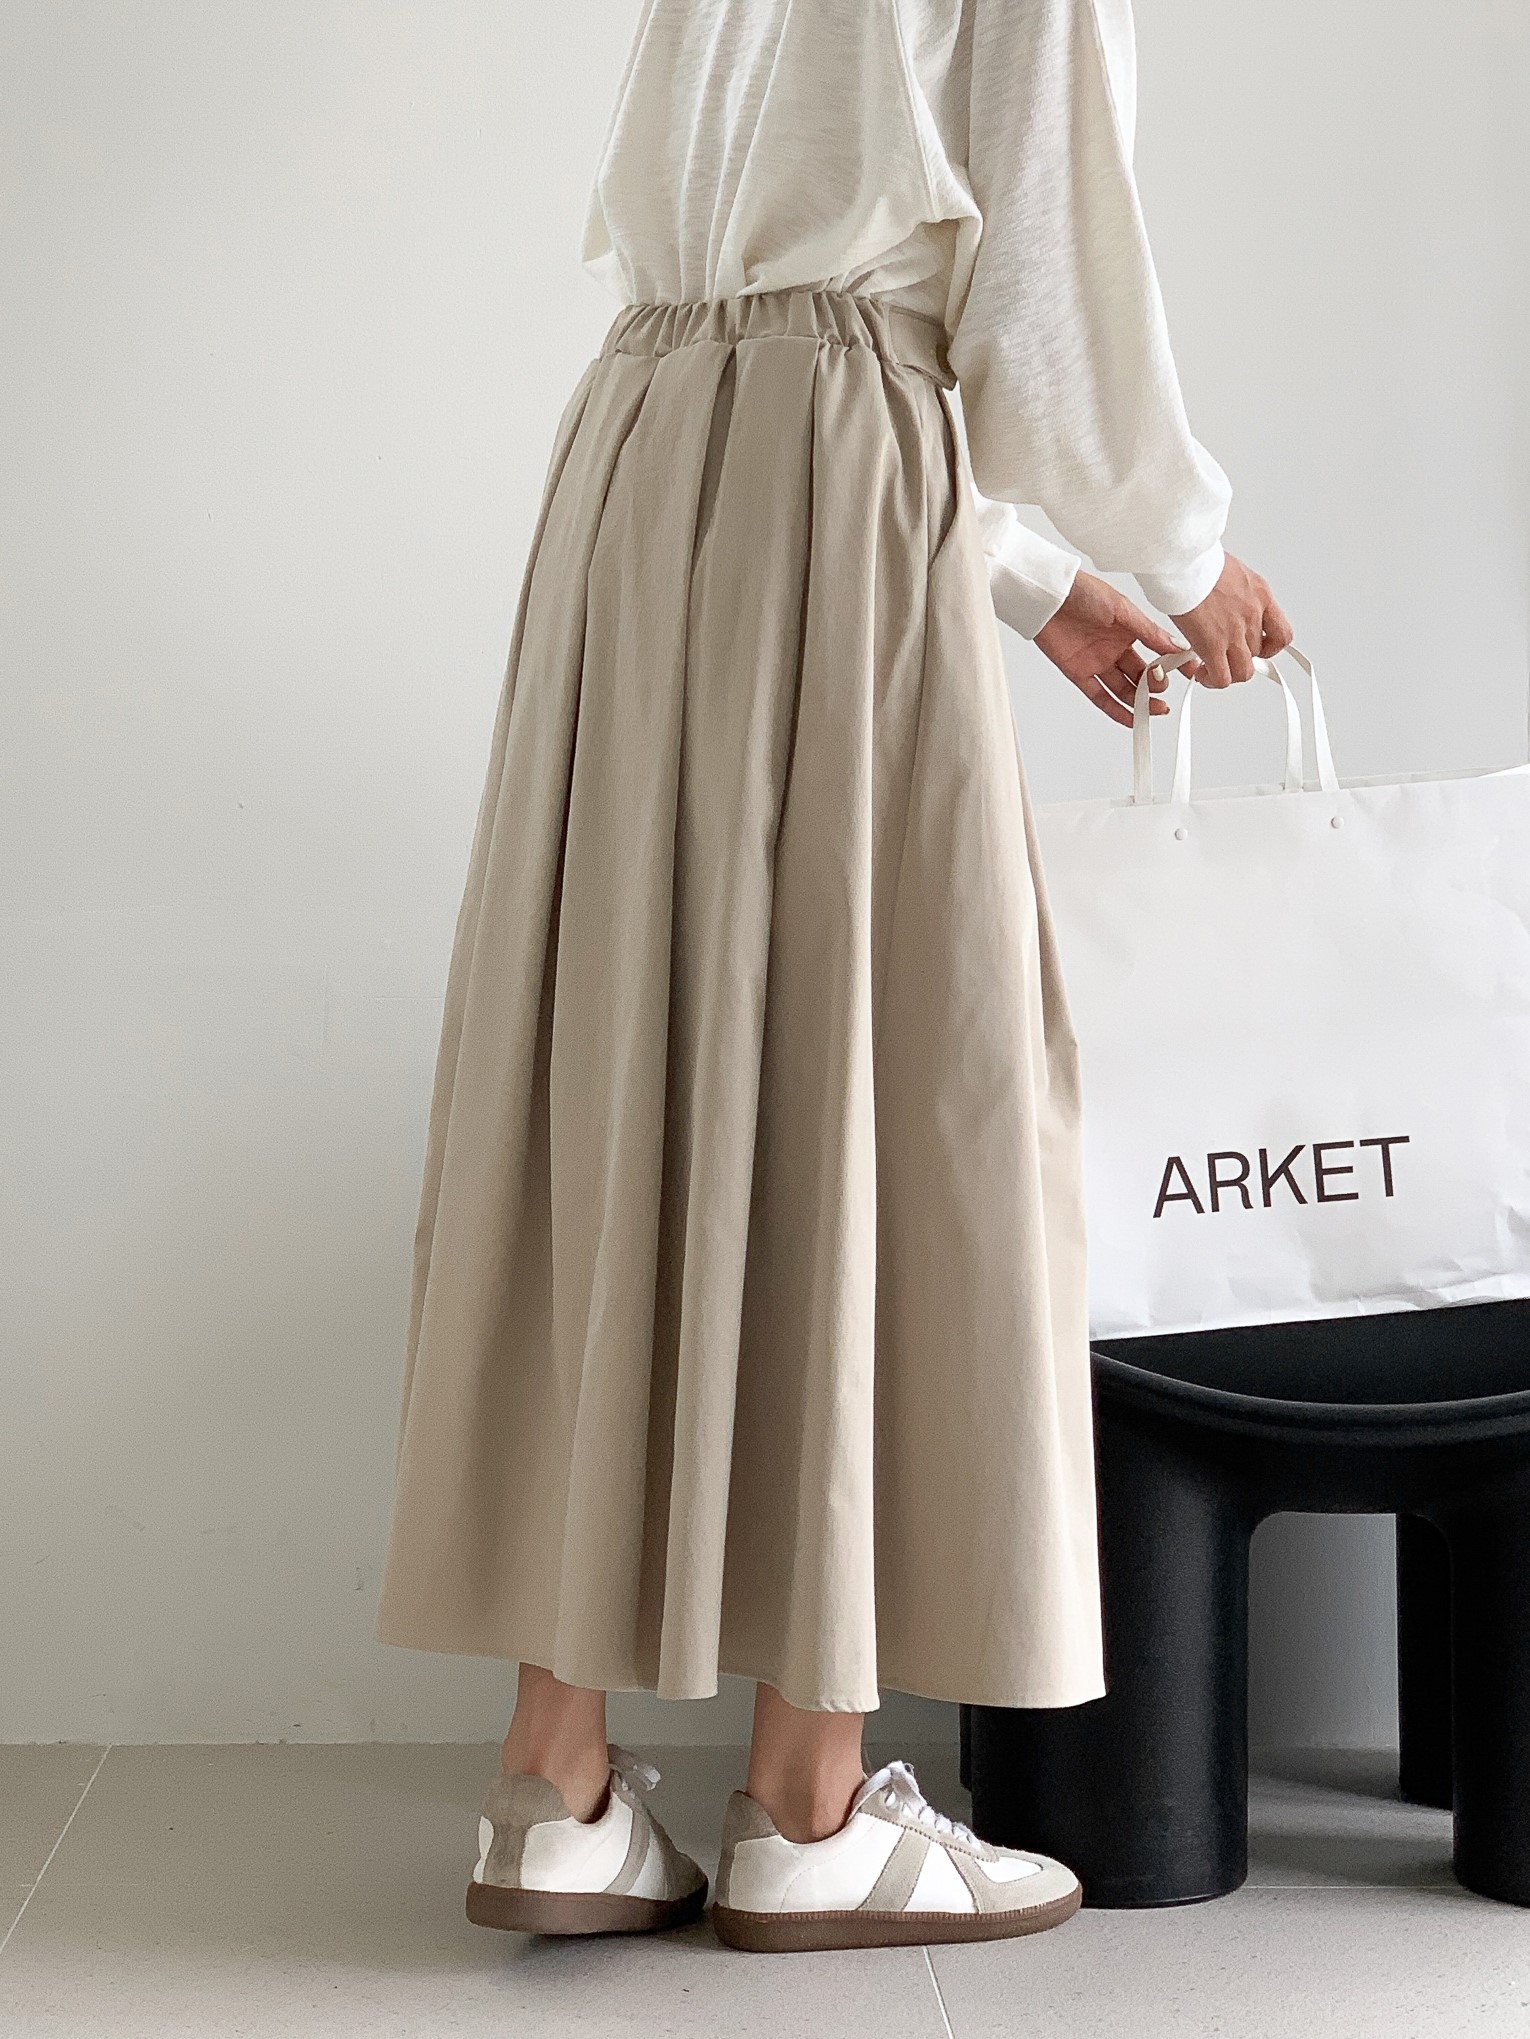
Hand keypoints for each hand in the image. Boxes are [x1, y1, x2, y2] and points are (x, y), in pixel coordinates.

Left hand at [1034, 570, 1195, 728]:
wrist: (1049, 595)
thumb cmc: (1082, 592)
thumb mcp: (1123, 609)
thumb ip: (1150, 632)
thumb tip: (1177, 646)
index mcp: (1128, 631)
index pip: (1156, 654)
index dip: (1171, 666)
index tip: (1189, 674)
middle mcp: (1114, 648)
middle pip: (1140, 676)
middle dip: (1155, 686)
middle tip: (1163, 689)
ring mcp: (1097, 662)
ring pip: (1123, 689)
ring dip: (1140, 702)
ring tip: (1156, 710)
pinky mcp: (1078, 673)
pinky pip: (1099, 696)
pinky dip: (1114, 709)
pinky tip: (1131, 718)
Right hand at [1170, 552, 1292, 688]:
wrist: (1182, 560)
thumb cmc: (1196, 559)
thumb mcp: (1229, 570)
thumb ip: (1233, 592)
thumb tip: (1223, 604)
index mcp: (1259, 594)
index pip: (1281, 632)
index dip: (1271, 648)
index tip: (1259, 649)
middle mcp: (1252, 614)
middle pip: (1257, 652)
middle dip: (1240, 657)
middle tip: (1224, 656)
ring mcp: (1234, 632)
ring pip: (1243, 670)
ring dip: (1228, 673)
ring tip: (1212, 670)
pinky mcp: (1213, 645)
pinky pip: (1222, 677)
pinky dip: (1213, 680)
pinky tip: (1201, 673)